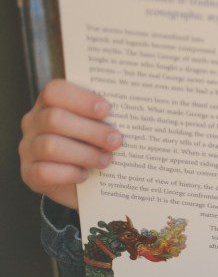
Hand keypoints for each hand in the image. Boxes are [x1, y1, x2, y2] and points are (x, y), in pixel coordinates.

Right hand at [19, 79, 121, 209]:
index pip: (54, 91)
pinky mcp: (29, 174)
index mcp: (50, 104)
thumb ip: (107, 117)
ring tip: (106, 160)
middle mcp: (34, 123)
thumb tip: (131, 113)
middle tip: (116, 141)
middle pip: (54, 119)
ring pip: (50, 146)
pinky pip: (44, 172)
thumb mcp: (101, 127)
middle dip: (91, 130)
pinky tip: (85, 174)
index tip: (107, 110)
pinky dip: (70, 173)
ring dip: (84, 154)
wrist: (85, 185)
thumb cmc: (95, 147)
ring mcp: (28, 148)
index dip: (81, 99)